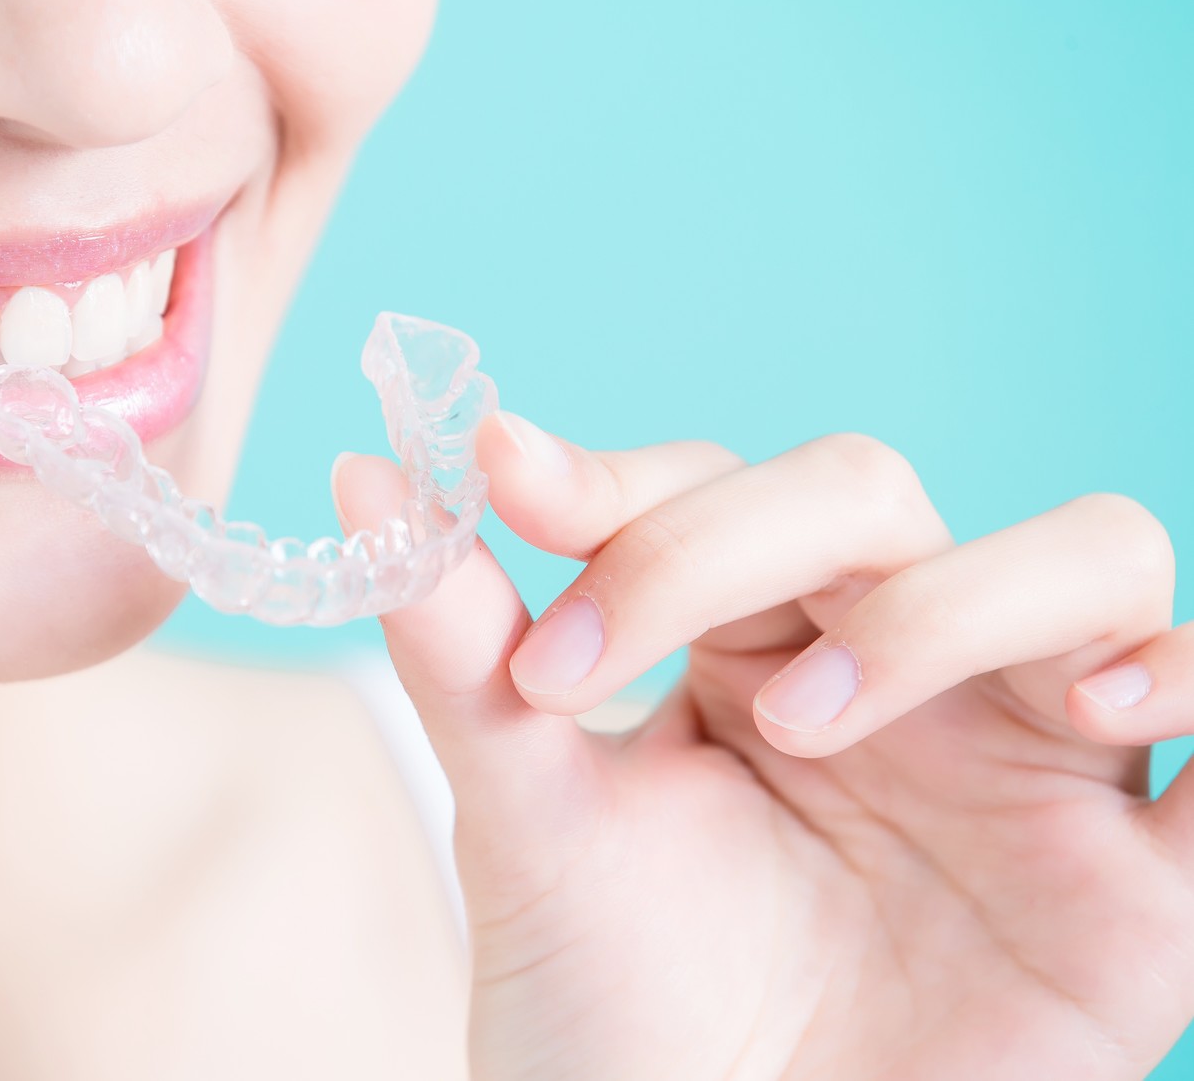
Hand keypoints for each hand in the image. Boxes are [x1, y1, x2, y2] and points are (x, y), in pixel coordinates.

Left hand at [334, 417, 1193, 1080]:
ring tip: (809, 713)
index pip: (711, 487)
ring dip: (948, 603)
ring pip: (1084, 557)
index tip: (499, 482)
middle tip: (604, 666)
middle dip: (733, 546)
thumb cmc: (608, 1007)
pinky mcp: (1139, 878)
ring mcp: (1025, 756)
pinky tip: (1097, 707)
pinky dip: (1193, 674)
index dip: (614, 484)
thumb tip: (363, 466)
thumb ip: (459, 648)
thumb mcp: (523, 824)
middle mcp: (894, 666)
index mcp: (748, 638)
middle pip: (870, 494)